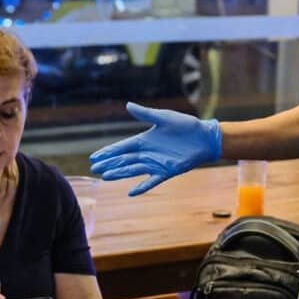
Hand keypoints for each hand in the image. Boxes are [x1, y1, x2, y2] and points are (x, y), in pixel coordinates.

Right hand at [89, 102, 221, 195]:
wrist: (205, 137)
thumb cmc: (186, 125)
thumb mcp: (164, 117)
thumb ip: (146, 113)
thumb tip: (127, 105)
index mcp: (145, 139)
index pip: (122, 147)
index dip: (108, 152)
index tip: (94, 157)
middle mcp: (147, 153)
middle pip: (124, 159)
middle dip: (109, 164)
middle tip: (94, 169)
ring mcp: (156, 163)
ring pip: (133, 170)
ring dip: (120, 174)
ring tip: (105, 177)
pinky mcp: (167, 172)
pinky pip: (151, 181)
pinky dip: (142, 187)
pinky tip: (131, 192)